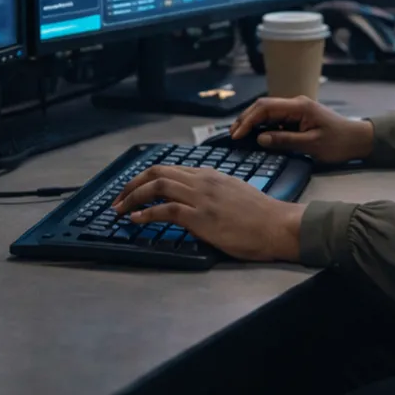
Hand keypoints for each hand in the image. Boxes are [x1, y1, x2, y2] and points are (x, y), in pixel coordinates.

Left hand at [111, 166, 303, 261]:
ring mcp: (201, 198)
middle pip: (157, 173)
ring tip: (118, 209)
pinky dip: (145, 214)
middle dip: (132, 185)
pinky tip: (134, 220)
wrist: (277, 225)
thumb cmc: (260, 214)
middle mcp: (202, 181)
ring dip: (132, 198)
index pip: (169, 169)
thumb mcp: (233, 192)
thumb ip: (212, 191)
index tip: (132, 190)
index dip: (145, 179)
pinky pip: (166, 210)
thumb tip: (194, 200)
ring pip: (157, 187)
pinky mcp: (201, 217)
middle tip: (118, 198)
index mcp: (209, 174)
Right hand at [231, 96, 373, 164]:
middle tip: (232, 135)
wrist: (358, 139)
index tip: (236, 135)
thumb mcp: (311, 145)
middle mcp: (295, 103)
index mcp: (298, 106)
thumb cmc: (338, 143)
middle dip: (245, 118)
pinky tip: (255, 135)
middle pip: (263, 106)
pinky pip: (276, 118)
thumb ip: (285, 140)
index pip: (266, 107)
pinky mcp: (298, 116)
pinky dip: (262, 125)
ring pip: (268, 111)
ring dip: (252, 121)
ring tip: (238, 134)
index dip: (248, 120)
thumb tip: (260, 138)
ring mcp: (297, 109)